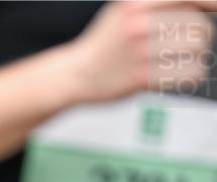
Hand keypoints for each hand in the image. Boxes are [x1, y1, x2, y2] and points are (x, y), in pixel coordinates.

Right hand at [65, 1, 216, 104]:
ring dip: (196, 57)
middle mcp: (136, 24)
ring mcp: (137, 52)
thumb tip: (207, 4)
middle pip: (198, 26)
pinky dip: (192, 75)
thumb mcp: (127, 10)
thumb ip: (160, 3)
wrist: (75, 75)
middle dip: (201, 37)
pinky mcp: (139, 78)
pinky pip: (189, 74)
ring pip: (197, 50)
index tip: (216, 9)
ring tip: (179, 60)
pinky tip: (178, 75)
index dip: (210, 3)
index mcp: (135, 4)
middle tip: (187, 45)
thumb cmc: (108, 43)